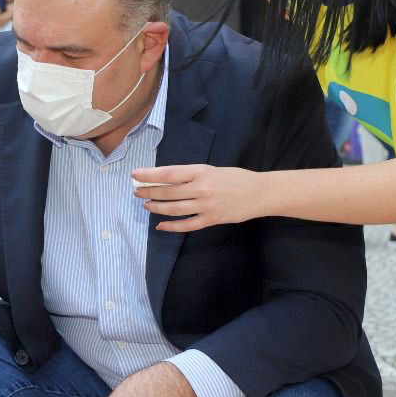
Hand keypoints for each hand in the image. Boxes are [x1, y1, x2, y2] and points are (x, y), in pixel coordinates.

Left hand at [130, 164, 261, 231]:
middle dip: (148, 191)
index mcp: (201, 171)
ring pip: (174, 209)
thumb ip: (191, 175)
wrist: (259, 193)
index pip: (169, 173)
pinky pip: (187, 225)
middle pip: (168, 191)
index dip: (150, 175)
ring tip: (146, 204)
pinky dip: (172, 226)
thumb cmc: (235, 178)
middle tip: (136, 191)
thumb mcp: (212, 170)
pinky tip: (160, 226)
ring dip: (157, 207)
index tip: (135, 174)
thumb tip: (166, 180)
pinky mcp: (211, 220)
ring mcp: (206, 206)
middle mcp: (201, 188)